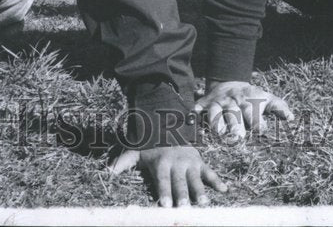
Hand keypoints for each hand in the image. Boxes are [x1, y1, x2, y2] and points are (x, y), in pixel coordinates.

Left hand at [109, 145, 225, 206]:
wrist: (170, 126)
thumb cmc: (151, 145)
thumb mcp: (137, 152)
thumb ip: (124, 162)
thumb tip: (108, 171)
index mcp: (161, 163)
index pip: (162, 181)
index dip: (163, 192)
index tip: (164, 204)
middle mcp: (177, 163)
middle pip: (179, 182)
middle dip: (182, 195)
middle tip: (184, 207)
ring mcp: (190, 163)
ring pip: (195, 179)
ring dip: (200, 191)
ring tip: (203, 203)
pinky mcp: (199, 162)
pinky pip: (210, 172)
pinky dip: (218, 180)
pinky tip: (225, 190)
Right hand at [194, 80, 293, 138]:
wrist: (229, 82)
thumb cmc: (252, 96)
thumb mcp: (266, 98)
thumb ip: (279, 107)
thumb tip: (291, 117)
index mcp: (248, 100)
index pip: (253, 110)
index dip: (257, 120)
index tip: (262, 131)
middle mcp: (232, 102)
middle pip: (234, 113)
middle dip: (236, 125)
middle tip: (238, 139)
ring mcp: (217, 103)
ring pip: (215, 113)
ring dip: (216, 124)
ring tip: (219, 136)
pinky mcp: (205, 104)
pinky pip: (197, 108)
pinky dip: (193, 113)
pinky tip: (190, 120)